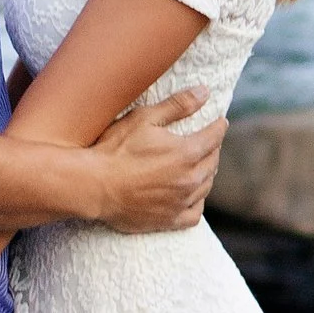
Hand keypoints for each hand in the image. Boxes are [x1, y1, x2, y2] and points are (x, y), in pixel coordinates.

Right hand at [90, 89, 222, 233]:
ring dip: (206, 173)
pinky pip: (195, 214)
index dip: (219, 126)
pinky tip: (192, 196)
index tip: (220, 121)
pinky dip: (197, 203)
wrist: (93, 185)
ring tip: (201, 165)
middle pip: (212, 162)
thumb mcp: (144, 118)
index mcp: (186, 153)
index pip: (214, 137)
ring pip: (205, 186)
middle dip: (213, 149)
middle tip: (209, 141)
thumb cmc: (115, 149)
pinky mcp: (169, 220)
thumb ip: (177, 105)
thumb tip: (204, 92)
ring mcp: (180, 202)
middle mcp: (189, 179)